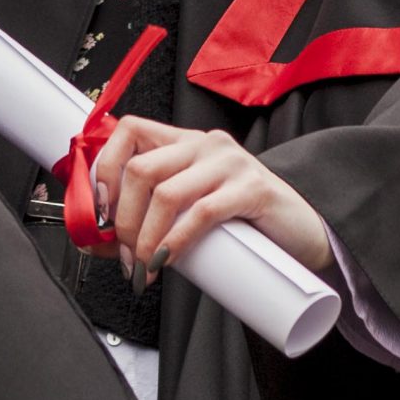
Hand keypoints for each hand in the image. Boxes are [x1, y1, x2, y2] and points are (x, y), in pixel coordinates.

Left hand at [89, 116, 332, 279]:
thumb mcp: (191, 211)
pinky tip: (166, 261)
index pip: (130, 130)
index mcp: (186, 142)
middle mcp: (205, 144)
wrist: (301, 231)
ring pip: (166, 193)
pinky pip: (202, 212)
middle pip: (141, 169)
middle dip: (123, 221)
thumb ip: (151, 219)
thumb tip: (98, 242)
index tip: (99, 211)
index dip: (105, 168)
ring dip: (144, 238)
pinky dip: (175, 240)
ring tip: (143, 269)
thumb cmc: (242, 222)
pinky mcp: (252, 188)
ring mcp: (230, 163)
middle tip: (126, 258)